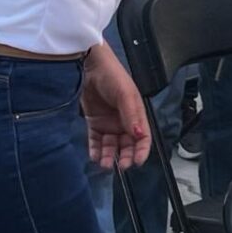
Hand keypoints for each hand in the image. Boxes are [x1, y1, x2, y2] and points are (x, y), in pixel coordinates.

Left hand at [82, 44, 149, 170]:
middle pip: (127, 144)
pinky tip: (94, 156)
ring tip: (105, 163)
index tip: (138, 161)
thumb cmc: (112, 75)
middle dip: (125, 156)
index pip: (143, 136)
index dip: (142, 150)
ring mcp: (108, 123)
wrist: (88, 67)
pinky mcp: (94, 123)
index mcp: (136, 114)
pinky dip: (95, 150)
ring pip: (111, 146)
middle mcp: (123, 121)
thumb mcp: (125, 94)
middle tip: (121, 165)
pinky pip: (95, 141)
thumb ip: (131, 115)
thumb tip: (139, 134)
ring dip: (109, 156)